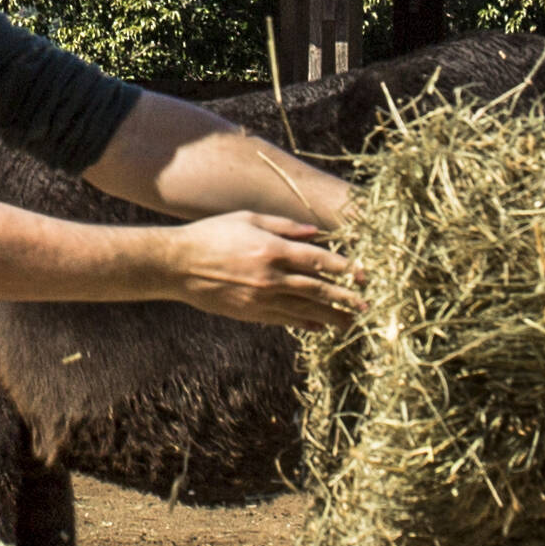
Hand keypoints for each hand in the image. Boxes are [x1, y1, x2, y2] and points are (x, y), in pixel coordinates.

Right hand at [167, 210, 356, 329]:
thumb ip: (285, 226)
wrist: (178, 264)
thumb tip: (316, 234)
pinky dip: (304, 323)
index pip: (318, 260)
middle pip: (317, 289)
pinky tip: (319, 326)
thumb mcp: (249, 219)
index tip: (363, 273)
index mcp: (273, 249)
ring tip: (350, 322)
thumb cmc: (212, 234)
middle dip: (345, 297)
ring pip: (304, 309)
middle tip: (366, 305)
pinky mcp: (250, 312)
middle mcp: (271, 277)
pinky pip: (284, 319)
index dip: (344, 267)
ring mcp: (261, 298)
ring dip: (330, 315)